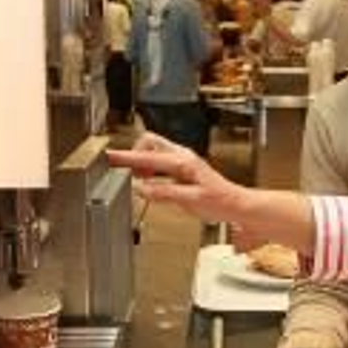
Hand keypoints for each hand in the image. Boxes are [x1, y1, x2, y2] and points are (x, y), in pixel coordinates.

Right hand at [109, 133, 246, 222]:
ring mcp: (183, 161)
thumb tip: (142, 188)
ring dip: (142, 162)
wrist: (237, 205)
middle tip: (123, 169)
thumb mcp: (191, 200)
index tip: (110, 157)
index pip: (148, 156)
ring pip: (154, 150)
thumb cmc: (221, 202)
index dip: (126, 157)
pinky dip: (150, 168)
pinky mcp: (184, 168)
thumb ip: (165, 193)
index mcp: (183, 162)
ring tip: (137, 178)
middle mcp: (182, 157)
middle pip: (149, 142)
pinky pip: (160, 161)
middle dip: (134, 153)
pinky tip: (150, 182)